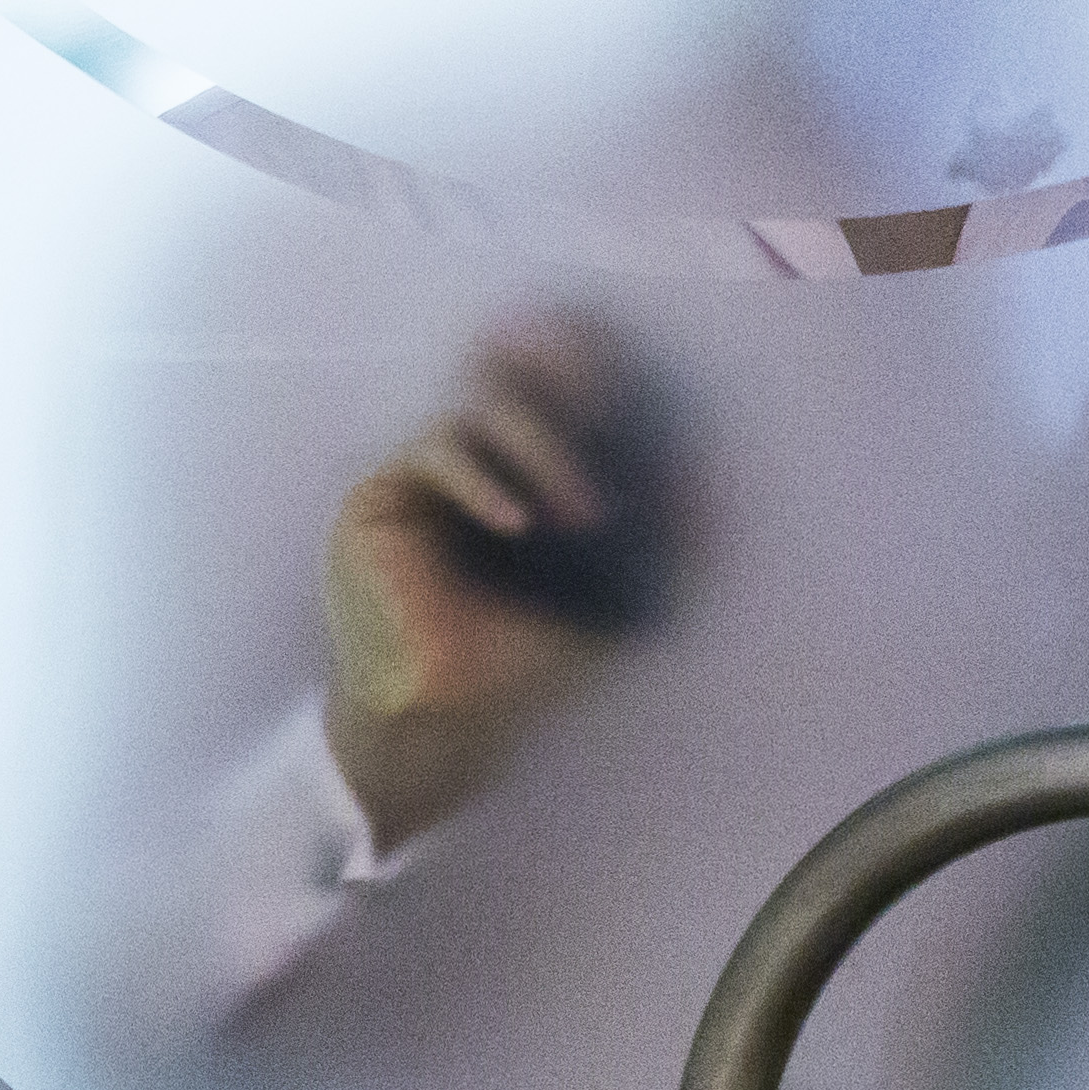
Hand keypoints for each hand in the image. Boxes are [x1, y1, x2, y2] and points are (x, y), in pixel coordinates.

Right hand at [323, 313, 662, 852]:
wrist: (448, 722)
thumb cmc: (521, 668)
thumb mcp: (613, 606)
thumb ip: (659, 552)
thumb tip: (707, 488)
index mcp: (524, 480)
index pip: (550, 396)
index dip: (580, 367)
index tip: (626, 383)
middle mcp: (475, 466)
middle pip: (514, 379)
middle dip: (562, 373)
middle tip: (606, 403)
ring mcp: (424, 477)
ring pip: (483, 413)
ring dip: (543, 451)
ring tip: (582, 515)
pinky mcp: (381, 495)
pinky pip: (437, 452)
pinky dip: (481, 479)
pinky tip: (516, 523)